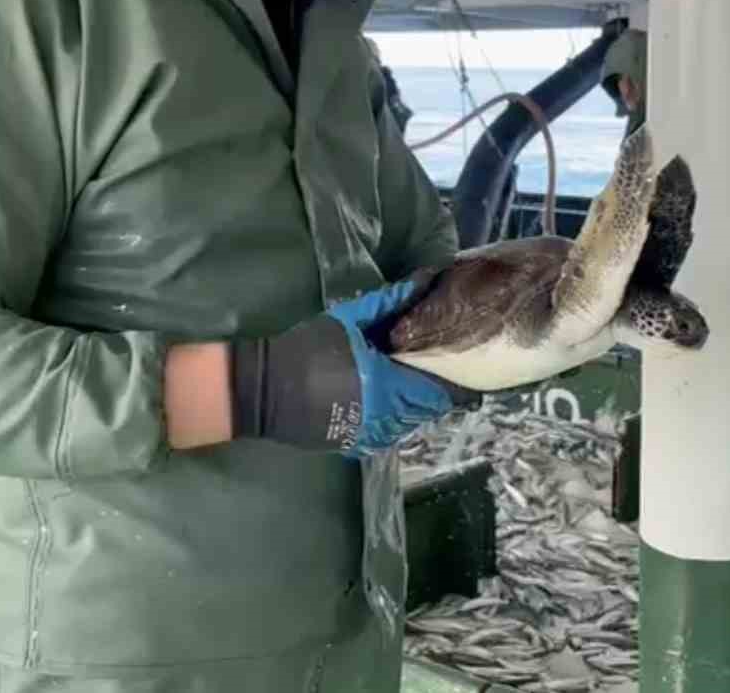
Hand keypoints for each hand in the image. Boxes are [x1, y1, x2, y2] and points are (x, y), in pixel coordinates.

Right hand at [229, 270, 480, 455]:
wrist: (263, 389)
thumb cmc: (307, 349)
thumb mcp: (348, 321)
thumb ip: (387, 305)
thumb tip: (421, 283)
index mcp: (388, 387)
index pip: (437, 391)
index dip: (454, 384)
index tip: (466, 372)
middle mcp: (385, 419)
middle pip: (425, 409)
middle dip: (433, 392)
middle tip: (438, 371)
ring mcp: (369, 436)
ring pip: (407, 423)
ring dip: (413, 406)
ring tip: (412, 384)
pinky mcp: (354, 446)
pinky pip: (386, 434)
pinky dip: (391, 418)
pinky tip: (385, 401)